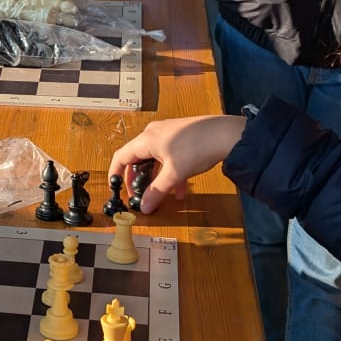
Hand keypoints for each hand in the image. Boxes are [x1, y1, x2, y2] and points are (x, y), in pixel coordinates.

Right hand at [108, 114, 249, 212]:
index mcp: (146, 140)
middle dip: (138, 179)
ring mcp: (168, 133)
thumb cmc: (198, 147)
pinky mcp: (181, 136)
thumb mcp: (174, 174)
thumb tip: (145, 206)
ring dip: (156, 178)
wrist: (226, 134)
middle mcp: (154, 134)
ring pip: (155, 159)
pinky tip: (180, 189)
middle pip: (137, 158)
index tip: (114, 187)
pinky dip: (170, 172)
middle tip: (140, 194)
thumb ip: (157, 191)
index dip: (116, 174)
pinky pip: (168, 156)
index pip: (121, 157)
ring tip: (161, 194)